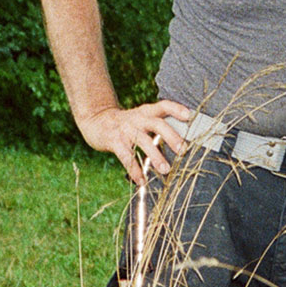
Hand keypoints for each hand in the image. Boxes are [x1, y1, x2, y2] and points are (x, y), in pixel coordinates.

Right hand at [77, 100, 191, 183]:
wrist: (96, 120)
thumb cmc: (127, 123)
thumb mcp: (142, 119)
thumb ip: (159, 127)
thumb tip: (182, 142)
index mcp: (147, 112)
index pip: (163, 106)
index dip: (176, 109)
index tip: (189, 115)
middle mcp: (138, 119)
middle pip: (157, 124)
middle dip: (171, 136)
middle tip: (183, 150)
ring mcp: (126, 130)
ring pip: (143, 142)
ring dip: (156, 156)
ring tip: (166, 169)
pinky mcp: (114, 141)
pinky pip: (126, 157)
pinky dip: (135, 170)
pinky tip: (142, 180)